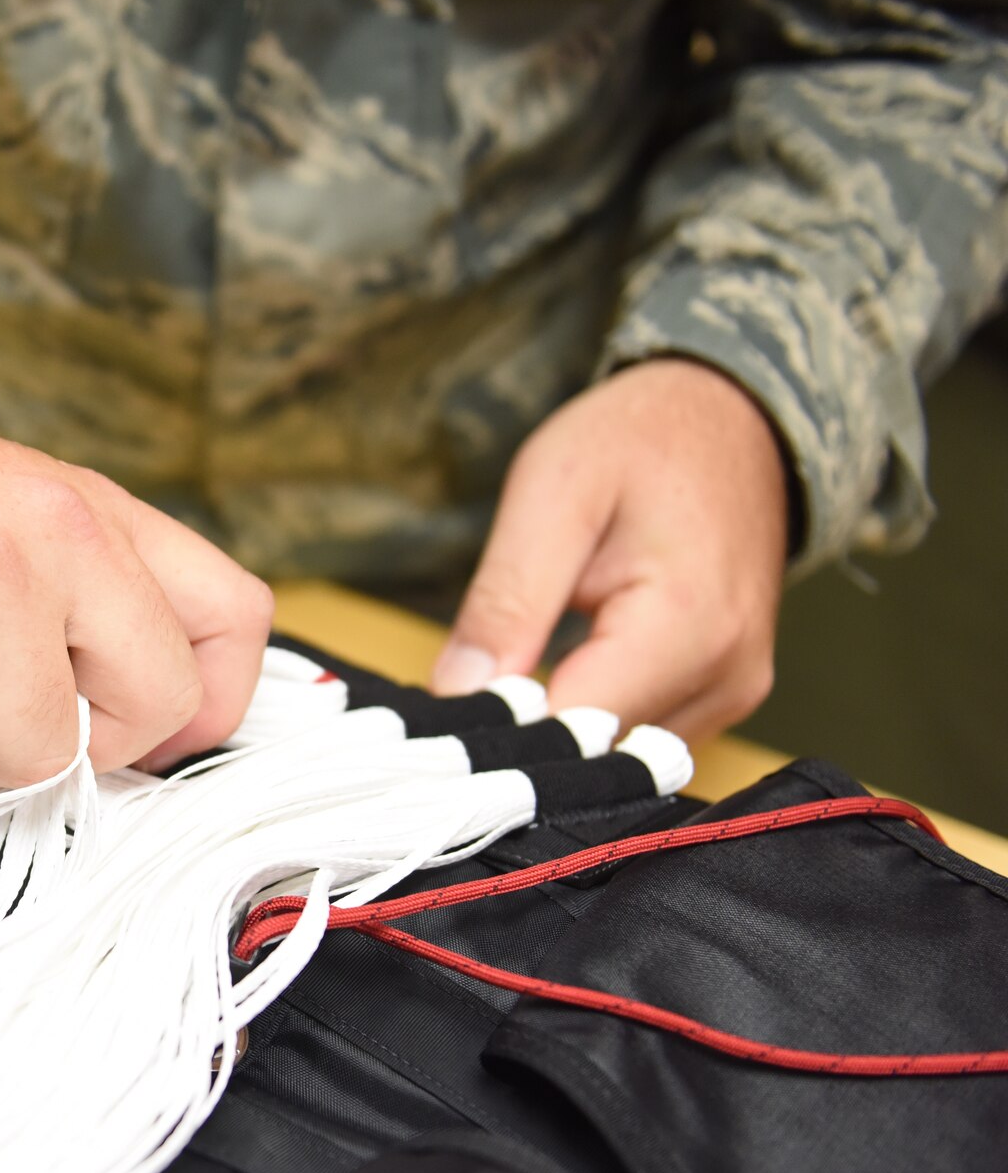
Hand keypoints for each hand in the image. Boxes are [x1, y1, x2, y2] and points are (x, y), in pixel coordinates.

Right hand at [0, 411, 273, 789]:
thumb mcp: (1, 514)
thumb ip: (84, 596)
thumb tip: (154, 724)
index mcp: (89, 508)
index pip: (230, 616)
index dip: (206, 704)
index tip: (149, 735)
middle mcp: (50, 538)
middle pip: (146, 712)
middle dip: (74, 747)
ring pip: (26, 758)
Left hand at [432, 358, 789, 740]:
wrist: (732, 417)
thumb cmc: (641, 439)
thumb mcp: (551, 494)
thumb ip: (506, 600)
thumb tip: (458, 694)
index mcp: (688, 627)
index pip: (573, 731)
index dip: (498, 736)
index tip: (437, 729)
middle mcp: (727, 676)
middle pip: (597, 755)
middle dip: (519, 741)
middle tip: (451, 710)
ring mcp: (734, 691)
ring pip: (617, 755)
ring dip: (554, 735)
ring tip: (497, 687)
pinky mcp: (724, 693)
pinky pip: (641, 733)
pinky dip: (588, 721)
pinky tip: (543, 688)